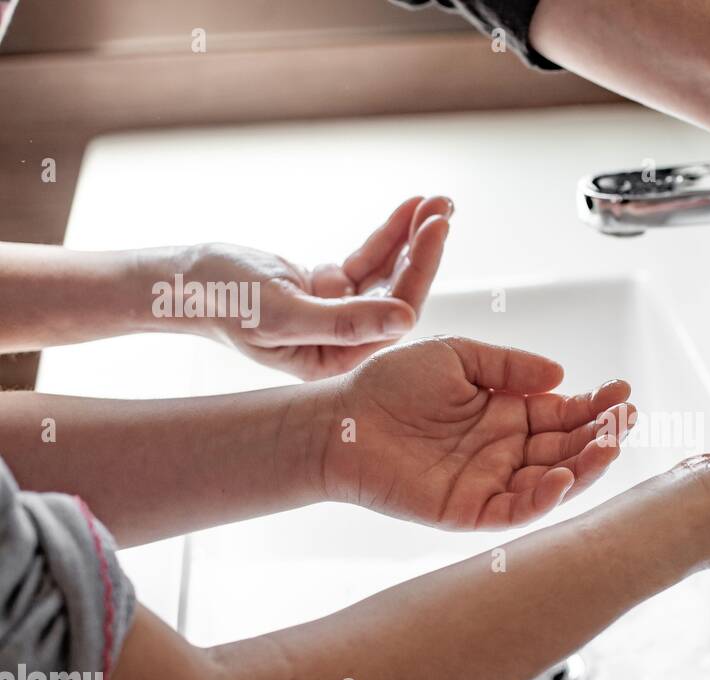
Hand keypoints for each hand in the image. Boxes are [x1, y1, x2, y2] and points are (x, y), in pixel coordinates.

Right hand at [179, 196, 452, 379]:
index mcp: (337, 362)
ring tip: (437, 201)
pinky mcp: (330, 289)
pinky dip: (388, 234)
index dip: (419, 271)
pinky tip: (409, 208)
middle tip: (442, 208)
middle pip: (398, 294)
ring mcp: (339, 315)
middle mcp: (345, 344)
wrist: (181, 280)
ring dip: (412, 237)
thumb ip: (344, 321)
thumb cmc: (223, 300)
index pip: (393, 316)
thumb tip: (406, 320)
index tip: (436, 229)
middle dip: (423, 250)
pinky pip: (368, 260)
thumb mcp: (284, 313)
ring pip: (388, 274)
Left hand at [319, 335, 633, 529]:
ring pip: (552, 482)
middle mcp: (506, 451)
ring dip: (585, 466)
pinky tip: (563, 477)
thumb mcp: (458, 356)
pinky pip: (516, 510)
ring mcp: (491, 482)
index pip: (564, 414)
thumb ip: (509, 365)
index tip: (622, 391)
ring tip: (609, 444)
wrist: (342, 420)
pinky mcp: (469, 511)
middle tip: (626, 418)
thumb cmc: (390, 384)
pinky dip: (543, 499)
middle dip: (601, 434)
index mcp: (507, 414)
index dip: (595, 405)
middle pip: (568, 449)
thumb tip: (561, 376)